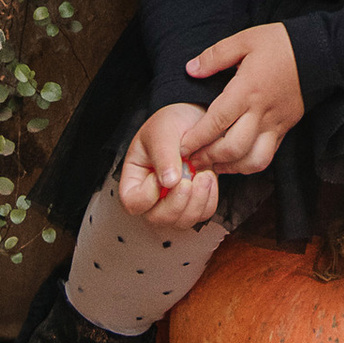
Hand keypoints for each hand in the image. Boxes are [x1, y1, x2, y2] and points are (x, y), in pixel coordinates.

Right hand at [118, 101, 221, 226]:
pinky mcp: (194, 203)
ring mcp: (172, 203)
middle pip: (158, 218)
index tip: (165, 175)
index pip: (134, 203)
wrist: (194, 121)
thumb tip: (169, 182)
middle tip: (191, 179)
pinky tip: (209, 177)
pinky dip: (209, 199)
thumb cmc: (172, 123)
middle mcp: (151, 198)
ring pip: (182, 221)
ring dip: (197, 201)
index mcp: (135, 180)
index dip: (149, 194)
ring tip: (204, 175)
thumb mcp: (163, 131)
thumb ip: (163, 155)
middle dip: (178, 202)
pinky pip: (202, 213)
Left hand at [178, 21, 303, 182]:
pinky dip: (248, 164)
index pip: (216, 122)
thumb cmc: (280, 44)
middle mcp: (261, 112)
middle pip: (232, 148)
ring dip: (229, 167)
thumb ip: (216, 55)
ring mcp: (275, 124)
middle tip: (192, 160)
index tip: (181, 146)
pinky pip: (267, 155)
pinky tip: (236, 160)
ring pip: (251, 159)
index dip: (196, 138)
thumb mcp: (245, 39)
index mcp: (247, 90)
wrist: (320, 51)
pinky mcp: (285, 128)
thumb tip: (190, 69)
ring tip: (212, 165)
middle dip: (208, 158)